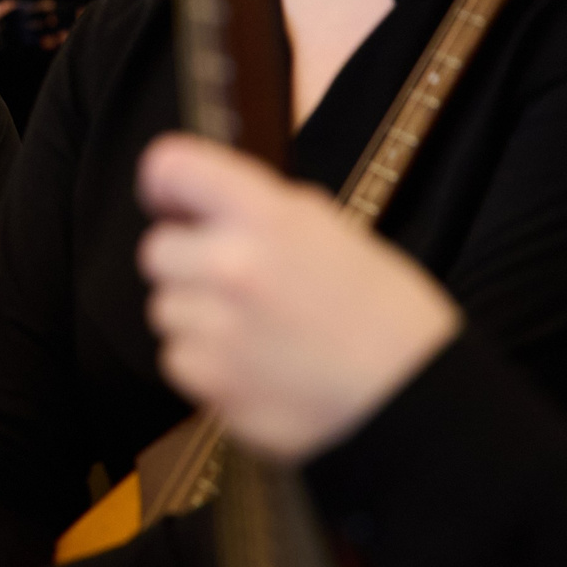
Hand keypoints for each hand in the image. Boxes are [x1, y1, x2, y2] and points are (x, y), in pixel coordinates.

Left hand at [137, 134, 460, 459]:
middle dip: (188, 263)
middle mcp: (231, 265)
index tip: (172, 200)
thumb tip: (214, 206)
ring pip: (165, 308)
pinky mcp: (210, 381)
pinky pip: (177, 358)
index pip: (172, 167)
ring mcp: (216, 327)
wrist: (409, 399)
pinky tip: (254, 364)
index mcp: (267, 217)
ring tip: (257, 330)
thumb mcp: (336, 234)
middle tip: (235, 282)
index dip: (166, 184)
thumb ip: (267, 214)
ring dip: (198, 316)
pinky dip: (205, 363)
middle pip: (156, 250)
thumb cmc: (388, 316)